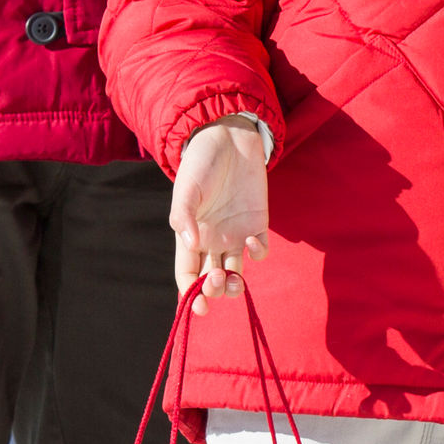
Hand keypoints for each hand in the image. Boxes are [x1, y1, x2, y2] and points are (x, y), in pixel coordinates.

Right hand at [170, 119, 272, 306]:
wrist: (228, 137)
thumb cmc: (201, 162)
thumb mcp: (187, 186)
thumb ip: (183, 214)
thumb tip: (189, 242)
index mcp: (190, 236)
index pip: (187, 275)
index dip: (190, 294)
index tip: (197, 306)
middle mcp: (212, 241)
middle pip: (210, 279)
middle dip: (212, 290)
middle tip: (215, 280)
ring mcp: (236, 234)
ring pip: (235, 273)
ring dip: (234, 285)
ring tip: (232, 280)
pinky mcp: (258, 223)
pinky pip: (260, 250)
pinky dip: (258, 253)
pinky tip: (252, 242)